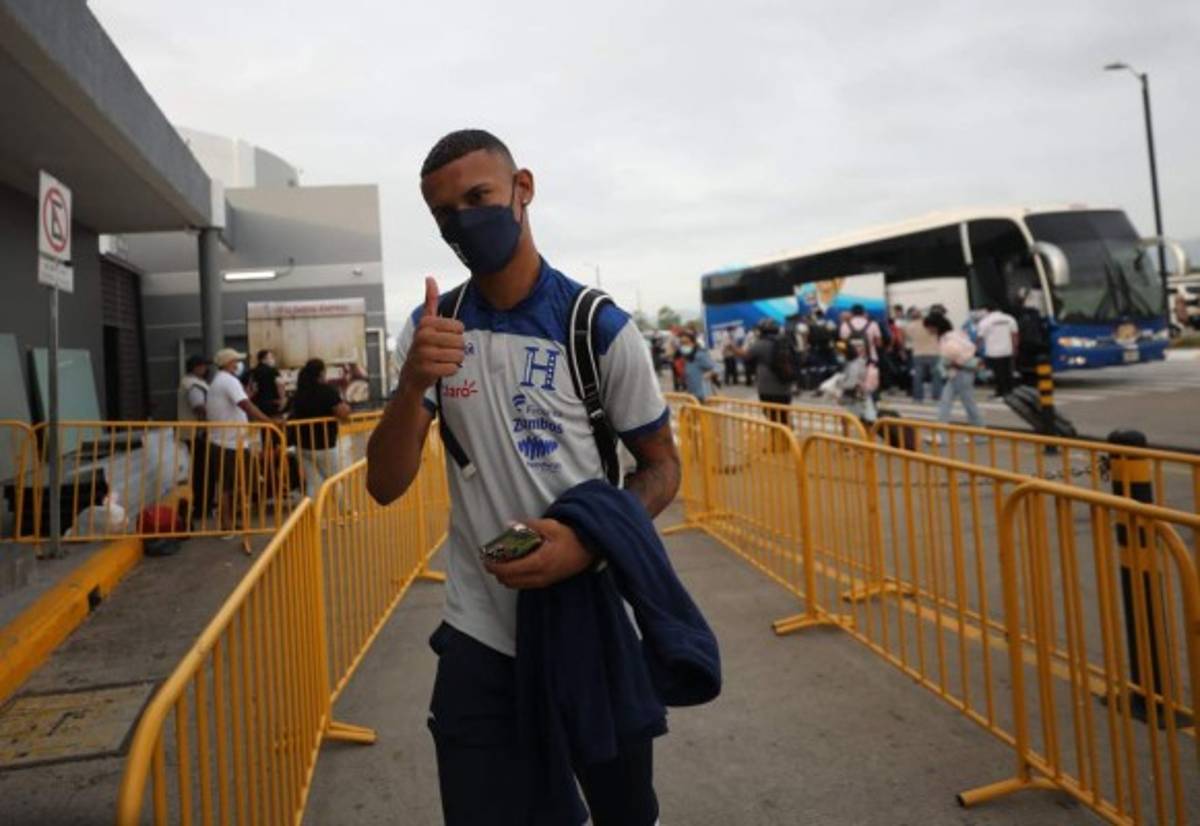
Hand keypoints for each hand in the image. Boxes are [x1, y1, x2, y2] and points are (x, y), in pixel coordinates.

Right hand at [400, 277, 465, 393]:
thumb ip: (430, 301)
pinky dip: (451, 370)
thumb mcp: (426, 323)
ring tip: (442, 360)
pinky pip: (453, 368)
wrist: (411, 374)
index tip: (443, 338)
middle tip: (443, 351)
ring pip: (458, 356)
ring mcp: (424, 354)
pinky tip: (440, 368)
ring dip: (454, 360)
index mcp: (426, 323)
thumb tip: (430, 278)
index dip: (456, 334)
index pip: (459, 327)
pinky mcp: (427, 369)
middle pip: (460, 341)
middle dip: (456, 349)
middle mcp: (423, 336)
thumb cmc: (423, 346)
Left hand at [484, 518, 594, 588]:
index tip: (486, 560)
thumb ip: (529, 525)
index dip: (494, 567)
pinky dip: (515, 578)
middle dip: (497, 572)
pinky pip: (525, 584)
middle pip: (509, 581)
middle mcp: (540, 576)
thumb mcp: (550, 526)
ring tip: (501, 563)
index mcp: (539, 562)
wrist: (590, 550)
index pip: (509, 570)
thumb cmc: (571, 537)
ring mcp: (544, 581)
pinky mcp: (547, 582)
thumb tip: (509, 524)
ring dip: (505, 576)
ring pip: (516, 585)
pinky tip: (515, 566)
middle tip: (491, 560)